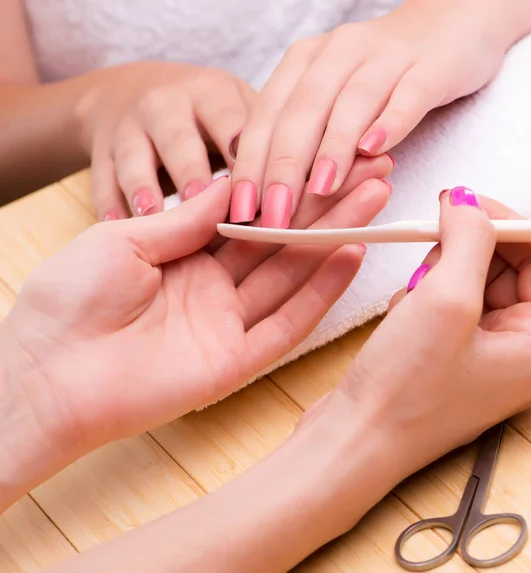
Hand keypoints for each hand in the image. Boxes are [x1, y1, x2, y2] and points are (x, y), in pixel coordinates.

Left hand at [1, 159, 390, 459]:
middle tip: (370, 171)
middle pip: (280, 242)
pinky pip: (287, 324)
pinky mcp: (236, 361)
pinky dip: (320, 292)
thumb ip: (185, 218)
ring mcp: (228, 324)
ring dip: (333, 239)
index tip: (322, 155)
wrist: (48, 375)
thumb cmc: (70, 301)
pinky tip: (349, 256)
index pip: (249, 215)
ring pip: (292, 276)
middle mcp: (214, 288)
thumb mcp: (123, 239)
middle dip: (325, 205)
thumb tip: (231, 184)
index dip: (285, 186)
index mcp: (184, 255)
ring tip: (373, 199)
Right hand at [76, 61, 254, 220]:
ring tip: (152, 217)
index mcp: (210, 95)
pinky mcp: (101, 152)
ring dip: (143, 187)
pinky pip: (100, 179)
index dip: (246, 155)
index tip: (263, 192)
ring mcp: (128, 128)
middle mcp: (166, 106)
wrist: (132, 92)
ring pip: (132, 157)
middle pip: (178, 138)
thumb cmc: (205, 114)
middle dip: (192, 171)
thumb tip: (312, 183)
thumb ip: (267, 142)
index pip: (230, 121)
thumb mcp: (237, 111)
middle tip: (205, 204)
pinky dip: (107, 204)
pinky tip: (117, 226)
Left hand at [230, 0, 507, 226]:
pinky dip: (390, 123)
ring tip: (319, 190)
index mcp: (303, 63)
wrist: (447, 27)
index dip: (251, 165)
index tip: (239, 212)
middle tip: (274, 216)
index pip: (267, 117)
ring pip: (350, 102)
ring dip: (332, 149)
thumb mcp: (329, 99)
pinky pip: (407, 96)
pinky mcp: (428, 67)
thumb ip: (302, 138)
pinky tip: (376, 152)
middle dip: (283, 167)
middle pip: (301, 111)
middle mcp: (336, 54)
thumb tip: (268, 197)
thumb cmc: (377, 78)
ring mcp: (383, 57)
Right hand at [303, 187, 530, 484]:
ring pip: (469, 283)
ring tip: (411, 306)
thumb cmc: (402, 389)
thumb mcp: (444, 300)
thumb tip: (469, 201)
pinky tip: (402, 323)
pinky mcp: (449, 357)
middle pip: (504, 268)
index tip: (460, 202)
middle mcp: (520, 352)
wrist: (352, 440)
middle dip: (462, 257)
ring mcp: (483, 356)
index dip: (503, 222)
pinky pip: (446, 305)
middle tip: (428, 262)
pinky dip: (421, 300)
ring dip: (436, 279)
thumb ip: (468, 239)